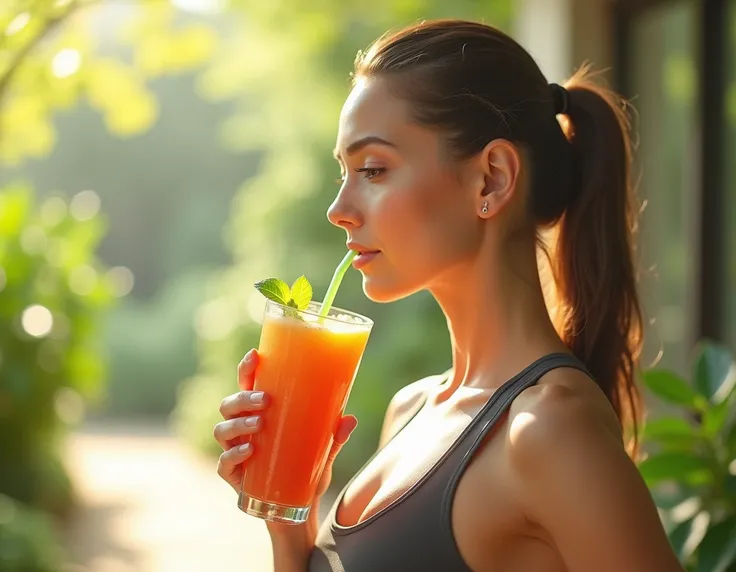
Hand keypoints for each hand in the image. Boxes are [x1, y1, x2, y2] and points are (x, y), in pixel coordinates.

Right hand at [213, 348, 357, 513]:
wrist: (296, 507)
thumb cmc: (304, 469)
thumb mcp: (324, 450)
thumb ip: (335, 436)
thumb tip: (351, 419)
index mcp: (258, 413)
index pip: (246, 385)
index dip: (247, 368)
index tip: (256, 354)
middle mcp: (241, 428)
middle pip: (229, 404)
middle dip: (244, 398)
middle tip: (265, 400)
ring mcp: (233, 451)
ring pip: (221, 429)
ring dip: (239, 423)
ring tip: (260, 424)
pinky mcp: (232, 475)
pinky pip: (224, 462)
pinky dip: (235, 454)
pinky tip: (250, 450)